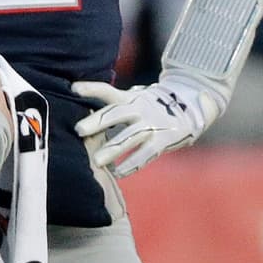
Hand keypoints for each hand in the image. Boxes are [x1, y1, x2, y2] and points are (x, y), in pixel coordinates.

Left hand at [72, 73, 220, 178]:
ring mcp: (151, 124)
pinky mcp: (162, 139)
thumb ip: (114, 104)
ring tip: (96, 162)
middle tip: (78, 130)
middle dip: (96, 122)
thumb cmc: (151, 105)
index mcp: (129, 97)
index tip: (73, 88)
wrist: (190, 105)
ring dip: (112, 150)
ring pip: (128, 138)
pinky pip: (145, 154)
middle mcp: (138, 109)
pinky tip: (117, 173)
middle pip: (114, 114)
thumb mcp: (134, 98)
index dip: (91, 88)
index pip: (107, 90)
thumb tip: (82, 107)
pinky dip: (131, 164)